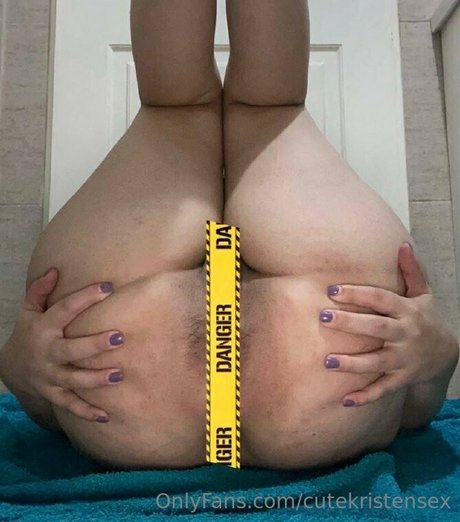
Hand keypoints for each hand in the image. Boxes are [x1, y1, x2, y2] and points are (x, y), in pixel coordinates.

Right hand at [1, 268, 124, 422]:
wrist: (11, 367)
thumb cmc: (29, 331)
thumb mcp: (29, 310)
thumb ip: (40, 290)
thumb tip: (55, 270)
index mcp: (44, 327)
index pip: (65, 310)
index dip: (85, 298)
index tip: (107, 287)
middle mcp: (48, 353)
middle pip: (72, 350)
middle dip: (95, 344)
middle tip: (120, 337)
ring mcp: (50, 376)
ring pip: (74, 380)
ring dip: (96, 379)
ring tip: (119, 375)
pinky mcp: (54, 394)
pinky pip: (71, 405)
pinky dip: (87, 412)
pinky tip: (106, 416)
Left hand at [319, 242, 458, 406]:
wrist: (447, 354)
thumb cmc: (426, 319)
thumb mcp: (423, 294)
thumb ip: (412, 271)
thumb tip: (403, 245)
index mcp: (407, 311)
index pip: (381, 299)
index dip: (359, 294)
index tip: (333, 289)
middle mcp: (405, 334)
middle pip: (377, 328)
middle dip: (351, 323)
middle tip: (323, 317)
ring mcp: (403, 359)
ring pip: (377, 362)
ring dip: (353, 363)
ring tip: (327, 361)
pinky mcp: (401, 379)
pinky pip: (383, 389)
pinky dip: (366, 396)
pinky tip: (345, 400)